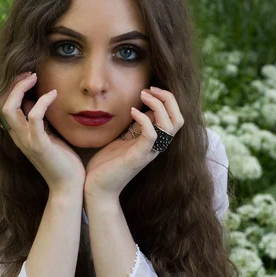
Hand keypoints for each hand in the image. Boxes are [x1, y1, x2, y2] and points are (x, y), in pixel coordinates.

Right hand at [0, 71, 85, 194]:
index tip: (28, 77)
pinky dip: (42, 102)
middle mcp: (18, 136)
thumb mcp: (48, 136)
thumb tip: (30, 102)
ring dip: (20, 88)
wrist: (68, 187)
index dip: (12, 89)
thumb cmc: (63, 161)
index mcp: (19, 134)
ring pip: (10, 108)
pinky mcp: (39, 145)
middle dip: (13, 84)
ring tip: (35, 77)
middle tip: (30, 74)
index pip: (3, 106)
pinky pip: (34, 117)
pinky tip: (54, 94)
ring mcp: (27, 141)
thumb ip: (38, 121)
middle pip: (1, 104)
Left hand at [84, 86, 183, 200]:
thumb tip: (143, 108)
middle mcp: (156, 147)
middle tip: (150, 88)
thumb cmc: (107, 164)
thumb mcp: (124, 138)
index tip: (149, 89)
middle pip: (179, 119)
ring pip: (170, 126)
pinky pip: (151, 135)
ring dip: (159, 105)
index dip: (167, 99)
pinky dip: (145, 119)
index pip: (175, 117)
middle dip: (168, 99)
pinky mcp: (138, 157)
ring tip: (143, 95)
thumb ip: (135, 126)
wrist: (97, 188)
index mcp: (155, 141)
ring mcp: (148, 152)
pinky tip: (132, 111)